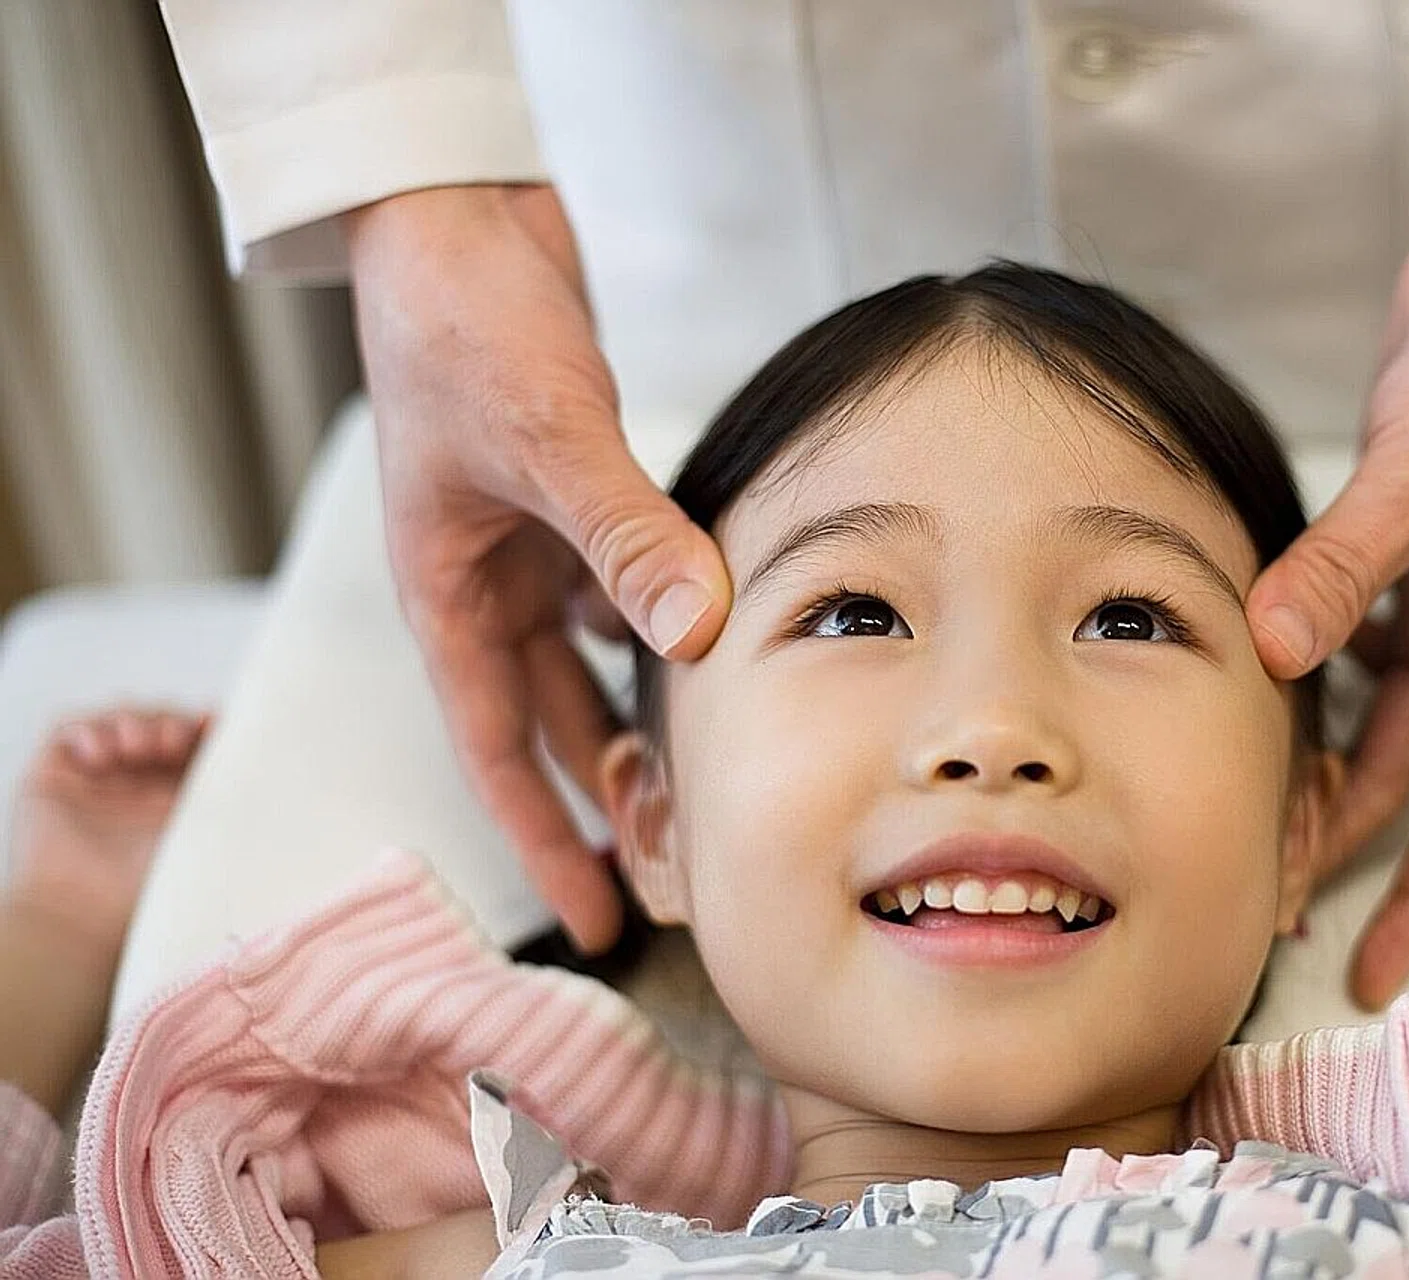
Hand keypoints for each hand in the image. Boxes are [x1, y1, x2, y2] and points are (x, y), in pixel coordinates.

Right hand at [345, 185, 731, 951]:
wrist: (456, 216)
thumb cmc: (461, 320)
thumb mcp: (543, 433)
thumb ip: (624, 535)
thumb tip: (699, 634)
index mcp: (450, 592)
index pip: (497, 747)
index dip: (543, 837)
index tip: (590, 916)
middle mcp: (491, 579)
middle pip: (550, 719)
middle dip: (603, 796)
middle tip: (670, 873)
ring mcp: (535, 538)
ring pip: (595, 656)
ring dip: (642, 709)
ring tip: (705, 776)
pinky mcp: (578, 494)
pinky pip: (631, 578)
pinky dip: (672, 613)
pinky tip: (725, 641)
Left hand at [1248, 219, 1408, 1009]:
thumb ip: (1347, 563)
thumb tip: (1273, 651)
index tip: (1379, 970)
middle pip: (1399, 772)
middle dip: (1336, 841)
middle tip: (1256, 900)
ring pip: (1362, 709)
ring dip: (1307, 759)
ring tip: (1232, 812)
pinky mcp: (1387, 542)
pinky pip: (1337, 631)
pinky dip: (1293, 666)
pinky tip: (1238, 683)